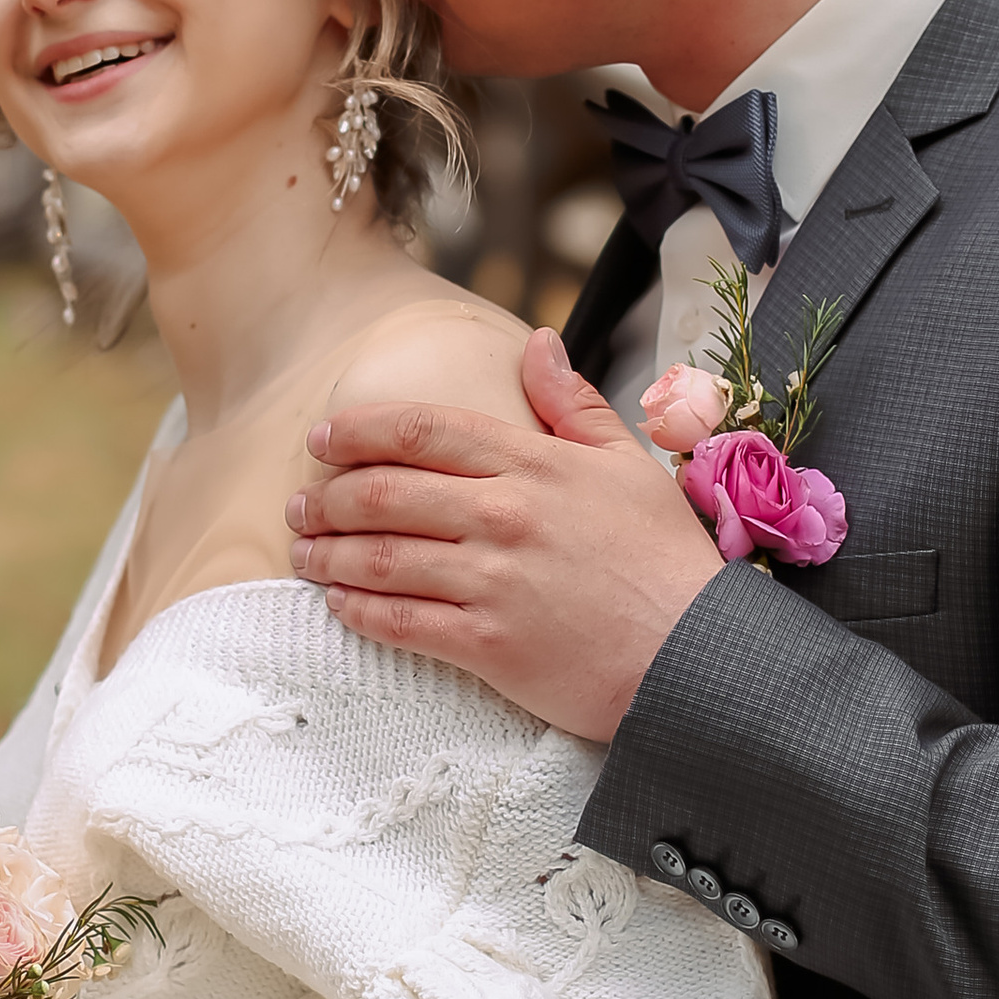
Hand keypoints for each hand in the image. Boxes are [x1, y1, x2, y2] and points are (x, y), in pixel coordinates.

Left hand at [286, 326, 724, 741]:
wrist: (698, 656)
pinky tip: (338, 604)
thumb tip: (538, 342)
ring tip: (304, 552)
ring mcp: (491, 581)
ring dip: (326, 553)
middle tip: (301, 502)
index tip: (322, 439)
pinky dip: (357, 610)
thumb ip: (572, 403)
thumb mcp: (628, 464)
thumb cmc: (665, 560)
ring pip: (378, 557)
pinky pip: (399, 621)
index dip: (357, 430)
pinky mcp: (487, 645)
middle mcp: (502, 515)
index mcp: (533, 463)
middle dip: (326, 496)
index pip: (422, 430)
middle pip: (383, 492)